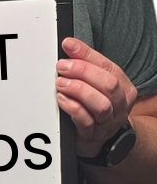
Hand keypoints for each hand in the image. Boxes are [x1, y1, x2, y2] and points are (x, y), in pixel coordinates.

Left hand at [56, 37, 137, 157]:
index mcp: (122, 86)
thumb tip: (70, 45)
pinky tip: (62, 100)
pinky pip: (87, 122)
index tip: (68, 45)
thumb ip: (85, 65)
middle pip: (108, 85)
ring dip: (78, 90)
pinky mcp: (93, 134)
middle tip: (62, 67)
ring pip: (101, 104)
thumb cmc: (95, 105)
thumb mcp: (95, 84)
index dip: (87, 54)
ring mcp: (108, 121)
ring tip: (61, 84)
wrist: (100, 138)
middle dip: (83, 72)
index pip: (108, 66)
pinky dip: (73, 108)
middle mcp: (119, 104)